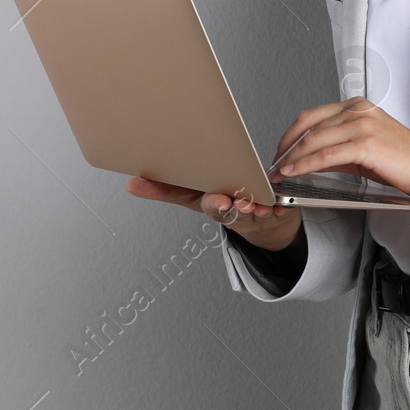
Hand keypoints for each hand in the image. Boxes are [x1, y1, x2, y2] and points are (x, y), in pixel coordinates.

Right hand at [124, 176, 303, 251]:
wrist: (268, 225)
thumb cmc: (229, 201)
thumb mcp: (195, 195)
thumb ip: (166, 189)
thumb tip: (131, 184)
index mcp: (207, 202)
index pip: (189, 199)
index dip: (181, 196)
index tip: (190, 194)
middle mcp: (227, 212)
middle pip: (221, 210)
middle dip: (222, 206)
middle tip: (223, 201)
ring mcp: (251, 216)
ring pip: (249, 214)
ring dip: (250, 209)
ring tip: (251, 204)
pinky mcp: (275, 214)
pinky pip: (278, 212)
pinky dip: (278, 209)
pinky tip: (278, 206)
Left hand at [274, 98, 409, 200]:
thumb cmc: (401, 161)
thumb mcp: (364, 148)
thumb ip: (336, 148)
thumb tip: (309, 158)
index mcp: (358, 106)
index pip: (312, 115)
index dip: (290, 134)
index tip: (279, 151)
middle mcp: (359, 110)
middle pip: (309, 126)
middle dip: (286, 147)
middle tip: (274, 164)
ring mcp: (363, 125)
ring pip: (315, 139)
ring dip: (291, 157)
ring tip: (279, 172)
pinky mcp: (366, 144)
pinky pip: (326, 155)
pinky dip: (305, 164)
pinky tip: (294, 172)